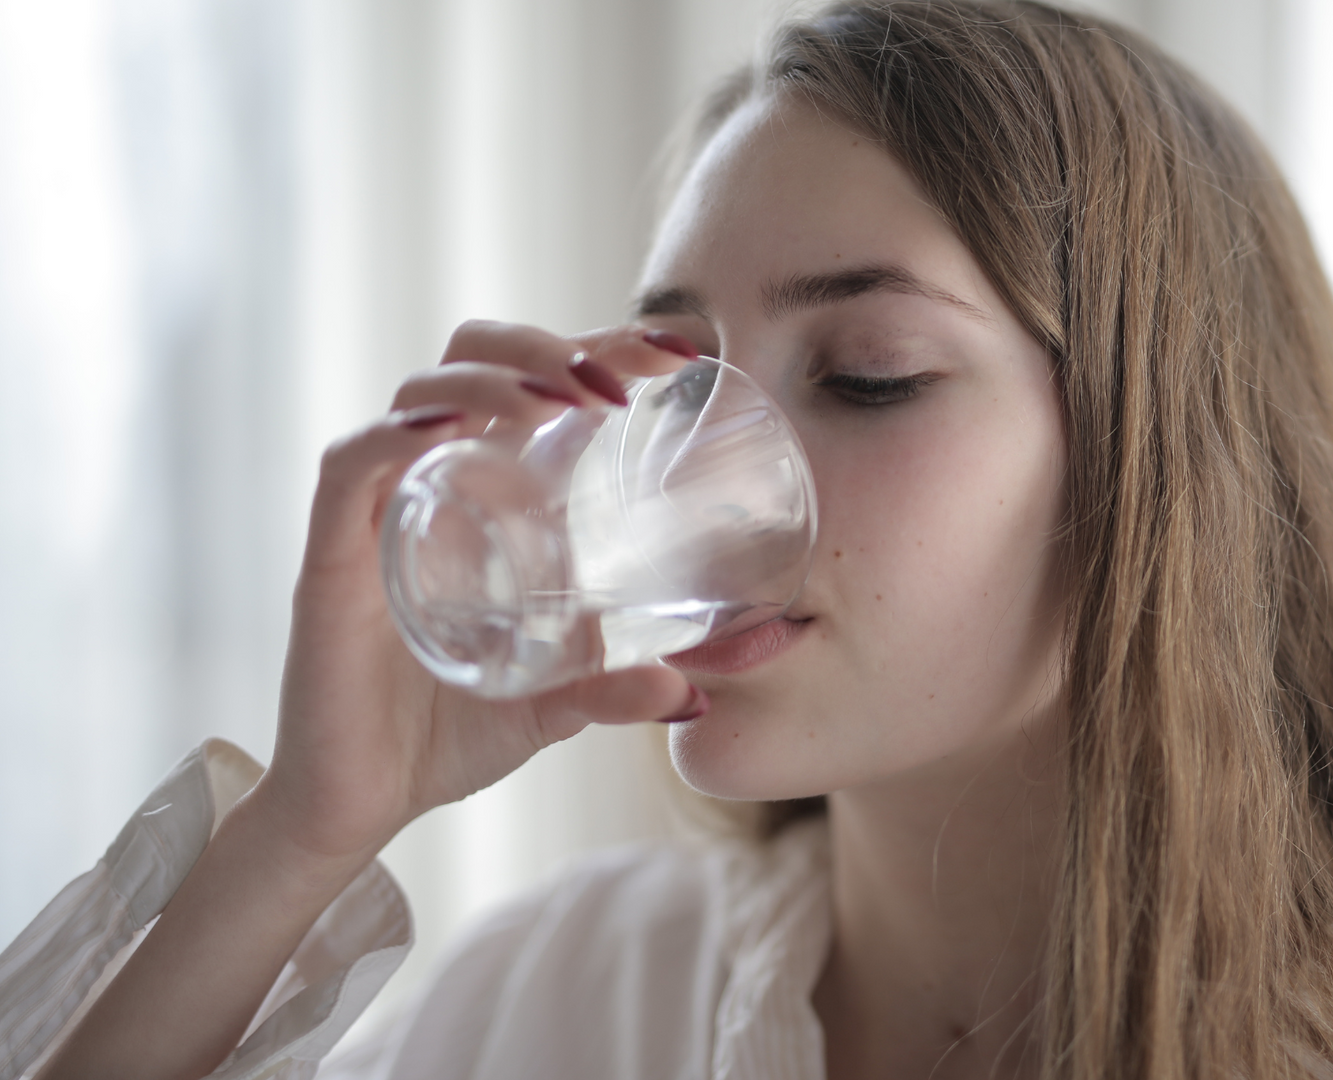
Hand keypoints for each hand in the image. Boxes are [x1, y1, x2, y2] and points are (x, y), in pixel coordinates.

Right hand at [257, 320, 705, 862]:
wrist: (358, 805)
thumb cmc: (448, 734)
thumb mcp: (555, 706)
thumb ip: (615, 690)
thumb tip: (693, 695)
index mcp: (487, 492)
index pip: (538, 382)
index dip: (602, 347)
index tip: (678, 353)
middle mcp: (432, 482)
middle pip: (475, 358)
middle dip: (548, 345)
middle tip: (618, 381)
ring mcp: (379, 512)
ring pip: (421, 393)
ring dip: (495, 377)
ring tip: (560, 399)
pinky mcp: (331, 555)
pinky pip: (351, 466)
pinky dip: (395, 433)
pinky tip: (450, 429)